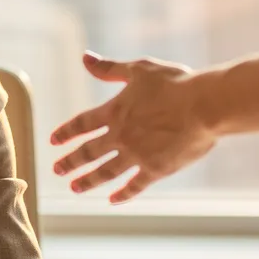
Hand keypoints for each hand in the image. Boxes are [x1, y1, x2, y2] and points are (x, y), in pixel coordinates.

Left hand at [50, 51, 215, 202]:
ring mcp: (137, 155)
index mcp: (114, 112)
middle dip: (70, 162)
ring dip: (88, 181)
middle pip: (87, 152)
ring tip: (75, 188)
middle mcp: (120, 136)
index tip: (53, 141)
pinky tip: (113, 200)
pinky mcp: (156, 169)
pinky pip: (135, 185)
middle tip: (57, 170)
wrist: (205, 106)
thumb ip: (110, 68)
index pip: (81, 124)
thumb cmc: (176, 83)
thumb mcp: (139, 69)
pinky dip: (123, 194)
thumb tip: (85, 58)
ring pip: (105, 172)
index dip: (66, 132)